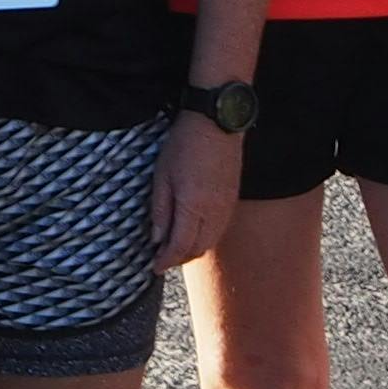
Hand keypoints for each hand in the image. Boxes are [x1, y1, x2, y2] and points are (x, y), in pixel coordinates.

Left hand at [149, 114, 241, 268]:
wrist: (217, 121)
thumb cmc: (185, 143)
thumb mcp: (162, 176)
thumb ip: (160, 210)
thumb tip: (156, 238)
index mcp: (194, 206)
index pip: (180, 246)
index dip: (166, 260)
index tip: (154, 267)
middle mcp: (215, 211)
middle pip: (198, 249)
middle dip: (180, 258)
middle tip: (162, 259)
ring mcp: (227, 205)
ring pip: (211, 241)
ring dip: (194, 250)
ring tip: (176, 248)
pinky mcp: (233, 198)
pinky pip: (220, 228)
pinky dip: (206, 238)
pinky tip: (195, 232)